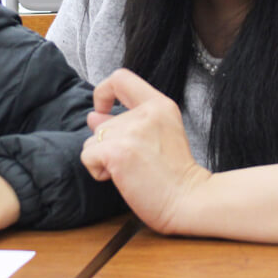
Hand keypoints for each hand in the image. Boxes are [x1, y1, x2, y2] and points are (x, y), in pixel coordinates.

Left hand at [82, 68, 211, 233]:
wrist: (189, 200)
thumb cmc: (175, 174)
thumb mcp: (158, 136)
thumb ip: (126, 121)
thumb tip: (93, 115)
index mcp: (159, 105)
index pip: (120, 78)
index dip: (104, 92)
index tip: (105, 111)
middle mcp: (144, 113)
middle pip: (102, 123)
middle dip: (109, 146)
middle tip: (135, 163)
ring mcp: (130, 131)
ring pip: (92, 141)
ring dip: (103, 159)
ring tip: (131, 171)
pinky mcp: (116, 151)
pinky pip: (87, 156)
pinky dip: (97, 171)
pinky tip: (120, 178)